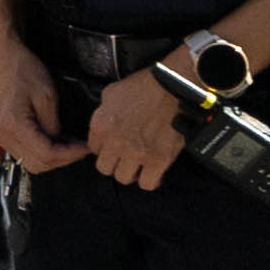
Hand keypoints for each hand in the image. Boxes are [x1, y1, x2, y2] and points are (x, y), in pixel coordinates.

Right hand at [0, 35, 83, 175]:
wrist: (2, 58)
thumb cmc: (23, 70)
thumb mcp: (47, 95)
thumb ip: (54, 125)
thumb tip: (62, 144)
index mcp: (12, 124)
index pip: (46, 154)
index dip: (70, 155)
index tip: (86, 148)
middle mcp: (2, 134)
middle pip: (37, 164)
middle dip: (62, 159)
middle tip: (80, 147)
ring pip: (30, 162)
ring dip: (52, 157)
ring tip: (69, 144)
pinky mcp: (1, 133)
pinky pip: (24, 153)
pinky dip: (41, 152)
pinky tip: (54, 140)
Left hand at [85, 69, 190, 193]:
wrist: (176, 87)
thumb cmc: (146, 85)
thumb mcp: (113, 92)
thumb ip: (103, 111)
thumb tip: (104, 123)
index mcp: (101, 124)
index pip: (93, 148)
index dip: (104, 147)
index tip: (113, 145)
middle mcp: (115, 142)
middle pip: (105, 168)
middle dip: (114, 162)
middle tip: (125, 157)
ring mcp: (136, 153)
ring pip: (124, 178)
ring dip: (131, 172)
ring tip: (139, 164)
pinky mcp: (158, 160)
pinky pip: (147, 183)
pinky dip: (150, 180)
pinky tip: (153, 171)